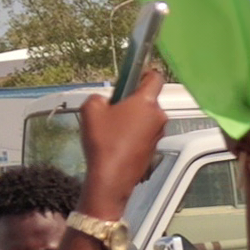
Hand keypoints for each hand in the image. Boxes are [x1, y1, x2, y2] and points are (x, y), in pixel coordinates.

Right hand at [78, 65, 167, 211]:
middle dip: (131, 100)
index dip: (145, 72)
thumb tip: (105, 100)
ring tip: (111, 128)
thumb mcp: (91, 109)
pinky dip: (133, 133)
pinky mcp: (154, 149)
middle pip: (148, 99)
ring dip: (132, 118)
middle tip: (112, 108)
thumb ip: (99, 97)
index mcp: (147, 102)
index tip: (132, 76)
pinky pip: (144, 132)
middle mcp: (159, 116)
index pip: (155, 77)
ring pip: (145, 117)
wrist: (111, 177)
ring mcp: (158, 134)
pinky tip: (116, 142)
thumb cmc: (103, 141)